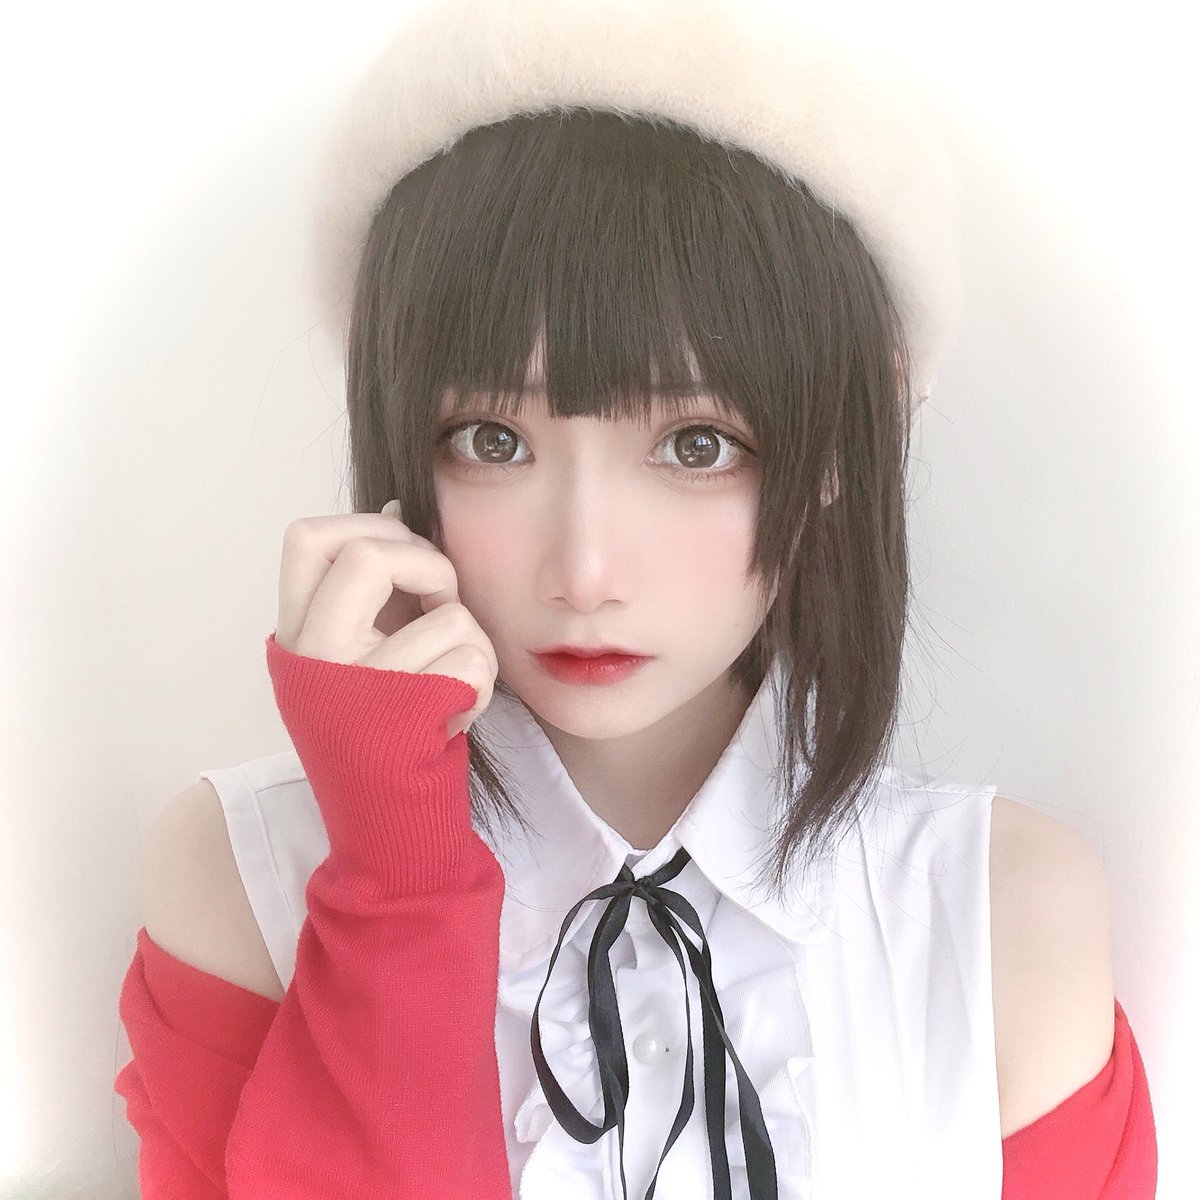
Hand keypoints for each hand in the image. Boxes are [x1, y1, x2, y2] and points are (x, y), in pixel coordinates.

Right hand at [274, 500, 496, 738]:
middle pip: (369, 554)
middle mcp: (313, 658)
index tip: (406, 556)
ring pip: (448, 616)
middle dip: (430, 566)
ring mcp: (353, 689)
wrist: (385, 829)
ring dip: (472, 644)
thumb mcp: (356, 660)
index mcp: (295, 637)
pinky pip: (471, 663)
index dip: (371, 527)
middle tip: (442, 602)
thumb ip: (371, 593)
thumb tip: (396, 507)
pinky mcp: (400, 720)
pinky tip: (457, 715)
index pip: (306, 537)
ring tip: (450, 685)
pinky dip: (482, 684)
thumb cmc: (382, 736)